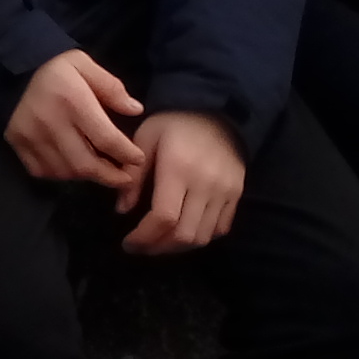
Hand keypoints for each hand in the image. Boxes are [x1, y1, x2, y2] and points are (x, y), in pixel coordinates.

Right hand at [4, 50, 146, 188]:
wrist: (11, 71)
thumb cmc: (56, 69)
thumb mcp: (86, 65)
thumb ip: (112, 87)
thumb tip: (135, 110)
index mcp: (72, 100)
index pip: (105, 138)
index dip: (126, 154)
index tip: (138, 159)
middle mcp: (50, 122)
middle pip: (85, 164)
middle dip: (109, 176)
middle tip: (125, 178)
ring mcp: (31, 137)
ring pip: (66, 171)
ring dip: (87, 175)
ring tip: (101, 169)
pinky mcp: (18, 145)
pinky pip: (44, 172)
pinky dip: (62, 174)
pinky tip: (72, 165)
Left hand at [118, 111, 247, 254]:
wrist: (217, 110)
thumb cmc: (174, 122)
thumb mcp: (145, 138)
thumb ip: (132, 174)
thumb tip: (122, 210)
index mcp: (178, 168)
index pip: (164, 217)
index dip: (144, 237)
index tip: (128, 243)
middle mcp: (206, 184)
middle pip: (184, 234)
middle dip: (158, 248)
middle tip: (141, 247)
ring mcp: (225, 191)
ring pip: (203, 237)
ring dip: (178, 247)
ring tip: (159, 243)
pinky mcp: (237, 194)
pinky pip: (221, 228)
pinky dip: (201, 237)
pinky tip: (183, 232)